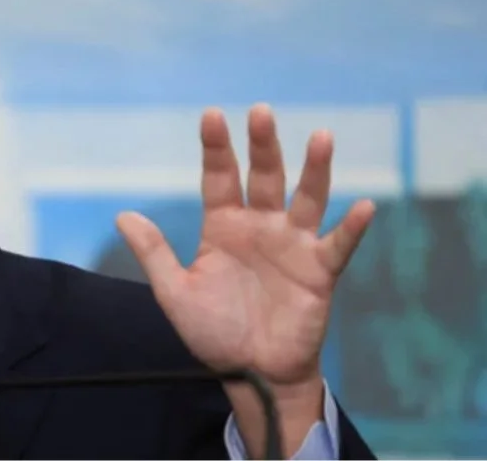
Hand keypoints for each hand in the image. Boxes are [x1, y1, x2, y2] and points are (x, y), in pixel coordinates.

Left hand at [116, 104, 375, 387]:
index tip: (212, 115)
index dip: (216, 148)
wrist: (250, 373)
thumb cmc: (213, 332)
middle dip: (263, 146)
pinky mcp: (319, 271)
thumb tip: (122, 215)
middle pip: (264, 177)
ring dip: (315, 170)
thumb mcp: (175, 293)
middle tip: (261, 112)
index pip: (219, 178)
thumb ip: (154, 253)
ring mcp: (293, 245)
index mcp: (223, 226)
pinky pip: (337, 244)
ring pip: (306, 199)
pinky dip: (352, 227)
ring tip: (321, 137)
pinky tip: (364, 206)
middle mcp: (260, 227)